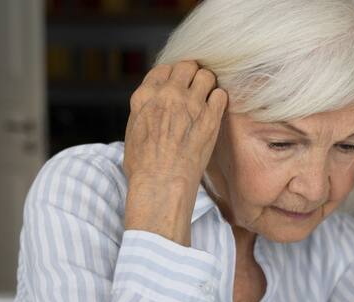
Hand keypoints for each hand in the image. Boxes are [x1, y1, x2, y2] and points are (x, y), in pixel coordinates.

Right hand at [123, 60, 227, 187]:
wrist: (161, 183)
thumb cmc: (144, 167)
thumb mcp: (133, 132)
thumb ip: (144, 112)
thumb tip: (151, 108)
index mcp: (144, 97)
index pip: (164, 69)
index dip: (173, 76)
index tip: (178, 85)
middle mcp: (167, 94)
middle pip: (186, 66)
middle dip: (192, 74)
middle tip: (196, 88)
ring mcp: (190, 104)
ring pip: (206, 75)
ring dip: (208, 84)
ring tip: (207, 98)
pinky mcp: (210, 117)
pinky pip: (221, 94)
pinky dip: (219, 99)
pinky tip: (215, 111)